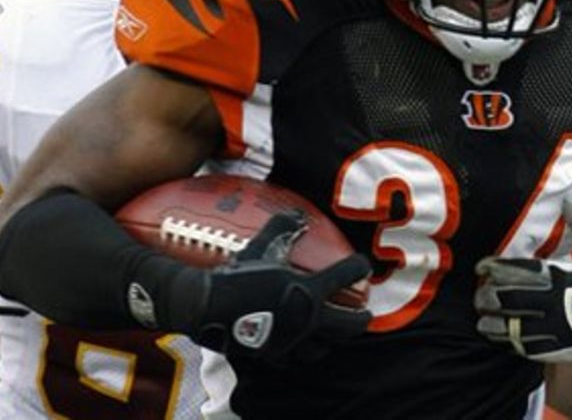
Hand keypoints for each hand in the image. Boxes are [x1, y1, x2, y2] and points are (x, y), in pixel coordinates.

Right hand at [171, 211, 371, 364]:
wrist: (205, 306)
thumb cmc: (235, 274)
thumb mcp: (260, 246)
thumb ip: (281, 228)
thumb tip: (297, 213)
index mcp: (309, 290)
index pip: (347, 276)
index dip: (359, 268)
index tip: (362, 266)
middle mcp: (307, 318)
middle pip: (350, 325)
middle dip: (361, 319)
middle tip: (365, 313)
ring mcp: (292, 340)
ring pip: (324, 347)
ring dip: (332, 339)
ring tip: (333, 332)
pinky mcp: (273, 355)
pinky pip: (294, 358)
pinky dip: (300, 353)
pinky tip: (298, 346)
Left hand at [475, 215, 571, 363]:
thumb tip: (571, 195)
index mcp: (563, 276)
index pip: (517, 271)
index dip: (495, 269)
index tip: (483, 266)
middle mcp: (553, 305)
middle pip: (506, 300)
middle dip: (488, 296)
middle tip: (480, 291)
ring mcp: (554, 331)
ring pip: (510, 328)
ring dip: (492, 322)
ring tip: (484, 316)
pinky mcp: (559, 351)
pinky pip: (525, 348)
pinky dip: (509, 341)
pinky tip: (501, 336)